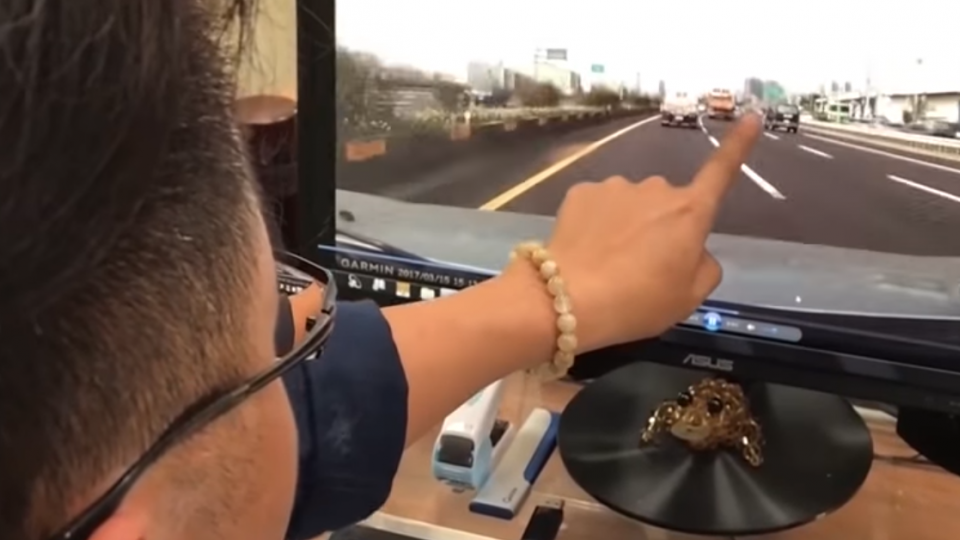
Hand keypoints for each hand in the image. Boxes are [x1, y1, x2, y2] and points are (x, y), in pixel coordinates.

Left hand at [546, 113, 761, 351]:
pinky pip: (598, 207)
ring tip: (611, 263)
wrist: (569, 299)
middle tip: (644, 268)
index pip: (721, 172)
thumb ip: (703, 267)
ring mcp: (616, 187)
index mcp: (689, 212)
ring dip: (626, 225)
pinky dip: (596, 225)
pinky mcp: (581, 193)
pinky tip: (587, 251)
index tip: (751, 117)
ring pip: (630, 204)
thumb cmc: (638, 302)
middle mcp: (656, 189)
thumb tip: (694, 250)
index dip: (739, 145)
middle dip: (661, 226)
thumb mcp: (688, 297)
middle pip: (666, 204)